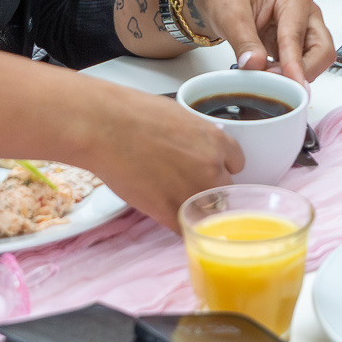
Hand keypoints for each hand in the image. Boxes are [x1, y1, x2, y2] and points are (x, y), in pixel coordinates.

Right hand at [85, 83, 241, 226]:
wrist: (105, 127)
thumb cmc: (134, 113)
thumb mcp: (178, 115)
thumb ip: (196, 136)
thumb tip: (196, 145)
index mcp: (216, 141)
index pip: (237, 163)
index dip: (221, 166)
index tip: (209, 168)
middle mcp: (211, 168)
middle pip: (226, 190)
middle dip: (210, 189)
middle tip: (187, 183)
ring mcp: (192, 192)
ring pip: (209, 213)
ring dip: (195, 210)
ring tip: (173, 199)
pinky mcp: (169, 212)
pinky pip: (184, 228)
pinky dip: (178, 225)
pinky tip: (165, 214)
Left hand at [177, 0, 336, 81]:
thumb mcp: (229, 14)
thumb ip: (244, 41)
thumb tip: (255, 66)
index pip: (298, 38)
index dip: (294, 65)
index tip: (292, 85)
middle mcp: (306, 14)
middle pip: (321, 51)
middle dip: (303, 72)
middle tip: (276, 86)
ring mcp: (302, 29)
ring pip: (315, 61)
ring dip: (295, 75)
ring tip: (266, 78)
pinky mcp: (294, 44)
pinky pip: (301, 65)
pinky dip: (287, 75)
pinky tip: (267, 75)